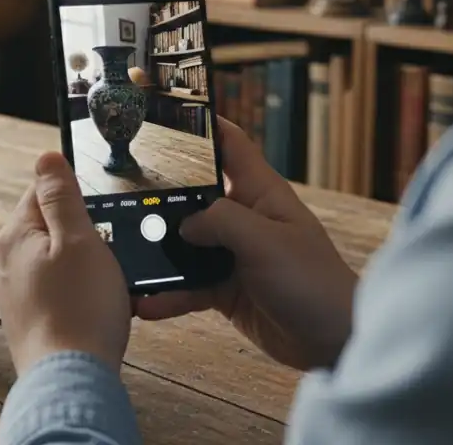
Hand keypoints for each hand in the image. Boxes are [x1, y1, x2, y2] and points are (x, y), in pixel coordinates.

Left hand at [0, 152, 131, 374]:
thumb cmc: (79, 310)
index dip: (77, 194)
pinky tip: (97, 307)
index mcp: (15, 236)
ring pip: (57, 260)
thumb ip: (61, 196)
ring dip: (85, 264)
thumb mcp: (78, 239)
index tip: (103, 209)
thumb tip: (45, 156)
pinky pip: (58, 291)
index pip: (42, 190)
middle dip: (84, 232)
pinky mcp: (30, 320)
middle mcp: (6, 263)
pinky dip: (79, 293)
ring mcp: (16, 294)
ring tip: (106, 283)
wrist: (70, 381)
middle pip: (50, 226)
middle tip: (110, 249)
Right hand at [133, 118, 357, 370]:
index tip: (164, 113)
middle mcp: (244, 218)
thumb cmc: (312, 281)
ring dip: (158, 252)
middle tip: (120, 193)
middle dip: (161, 196)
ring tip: (124, 256)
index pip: (230, 145)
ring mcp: (234, 254)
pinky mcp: (226, 289)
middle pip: (195, 196)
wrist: (333, 341)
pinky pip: (188, 285)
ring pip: (186, 244)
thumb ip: (221, 222)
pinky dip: (168, 294)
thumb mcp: (265, 241)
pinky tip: (144, 303)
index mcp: (260, 192)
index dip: (203, 125)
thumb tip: (183, 224)